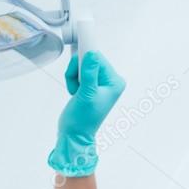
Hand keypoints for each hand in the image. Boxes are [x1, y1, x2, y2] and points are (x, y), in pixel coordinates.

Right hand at [48, 50, 125, 176]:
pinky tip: (75, 92)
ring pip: (81, 64)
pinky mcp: (91, 84)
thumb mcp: (87, 94)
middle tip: (78, 87)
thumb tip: (92, 54)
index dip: (83, 61)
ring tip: (76, 92)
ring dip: (73, 76)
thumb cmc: (83, 119)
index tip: (77, 69)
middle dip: (77, 70)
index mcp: (115, 82)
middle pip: (89, 58)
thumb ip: (90, 73)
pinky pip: (78, 71)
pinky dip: (72, 79)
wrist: (75, 134)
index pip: (97, 57)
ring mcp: (100, 82)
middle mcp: (110, 80)